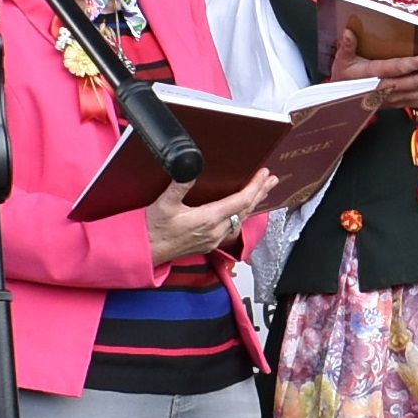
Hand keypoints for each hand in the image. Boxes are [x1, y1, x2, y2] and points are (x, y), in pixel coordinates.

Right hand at [146, 167, 277, 265]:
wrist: (145, 252)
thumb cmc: (153, 229)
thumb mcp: (164, 203)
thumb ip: (180, 184)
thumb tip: (192, 165)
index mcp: (208, 219)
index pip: (240, 201)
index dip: (255, 187)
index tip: (264, 174)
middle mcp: (215, 231)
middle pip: (246, 210)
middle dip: (260, 193)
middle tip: (272, 179)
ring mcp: (213, 239)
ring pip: (240, 220)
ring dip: (252, 204)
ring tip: (261, 192)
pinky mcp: (208, 243)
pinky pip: (232, 228)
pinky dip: (242, 215)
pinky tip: (242, 211)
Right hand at [332, 41, 417, 111]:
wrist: (341, 103)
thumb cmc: (343, 78)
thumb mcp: (341, 60)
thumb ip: (346, 46)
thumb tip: (348, 31)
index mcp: (374, 76)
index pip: (397, 70)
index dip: (415, 65)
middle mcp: (386, 90)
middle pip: (417, 84)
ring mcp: (395, 100)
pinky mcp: (399, 104)